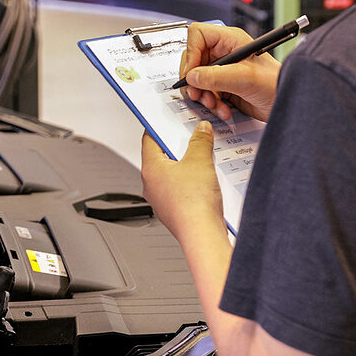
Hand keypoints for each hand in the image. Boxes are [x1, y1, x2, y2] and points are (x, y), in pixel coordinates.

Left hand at [141, 123, 223, 246]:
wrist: (201, 235)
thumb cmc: (193, 204)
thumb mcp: (200, 160)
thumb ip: (200, 140)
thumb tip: (201, 130)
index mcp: (150, 169)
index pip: (149, 139)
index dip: (158, 127)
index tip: (166, 119)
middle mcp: (151, 186)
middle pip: (162, 157)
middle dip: (178, 146)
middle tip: (192, 136)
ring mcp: (162, 200)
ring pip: (172, 175)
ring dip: (186, 165)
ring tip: (204, 158)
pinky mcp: (174, 212)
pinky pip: (181, 190)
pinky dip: (192, 183)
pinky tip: (206, 181)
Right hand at [177, 23, 280, 121]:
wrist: (285, 104)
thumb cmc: (276, 83)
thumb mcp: (245, 78)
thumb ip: (216, 76)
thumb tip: (192, 76)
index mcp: (230, 40)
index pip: (198, 35)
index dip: (191, 53)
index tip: (191, 73)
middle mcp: (224, 52)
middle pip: (193, 59)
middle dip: (194, 80)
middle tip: (198, 93)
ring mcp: (223, 69)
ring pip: (197, 78)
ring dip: (202, 94)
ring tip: (214, 103)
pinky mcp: (223, 85)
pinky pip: (206, 92)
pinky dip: (211, 102)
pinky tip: (223, 108)